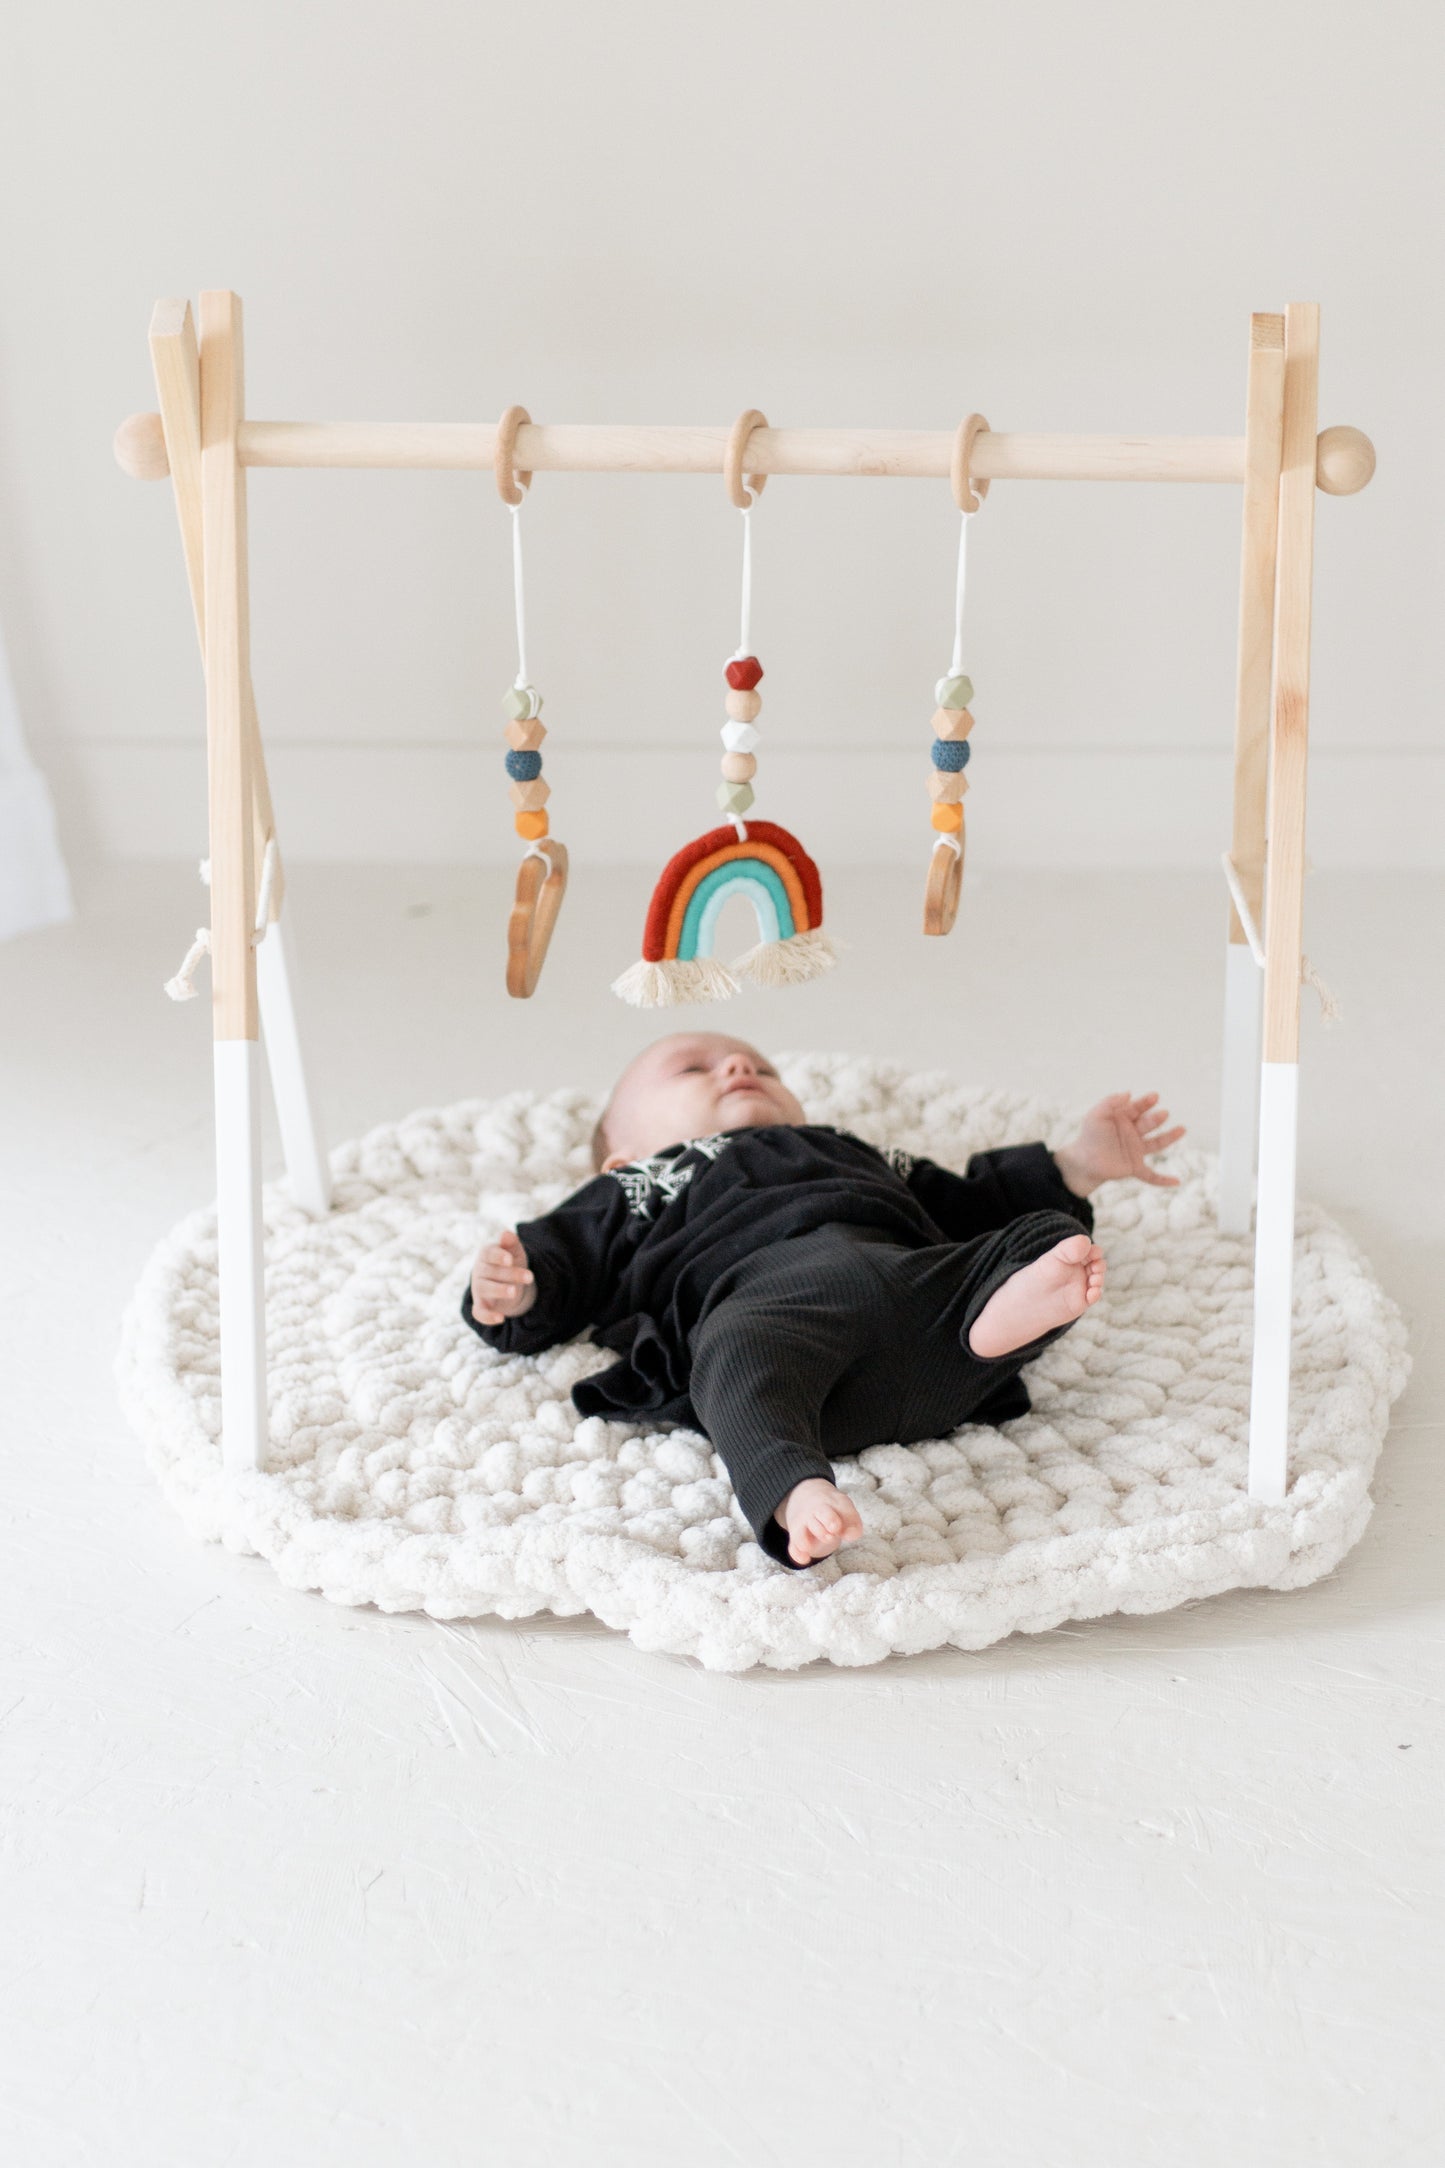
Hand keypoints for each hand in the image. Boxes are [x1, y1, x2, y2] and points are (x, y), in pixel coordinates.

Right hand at [470, 1229, 536, 1324]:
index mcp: (486, 1255)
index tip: (510, 1260)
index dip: (498, 1256)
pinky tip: (501, 1319)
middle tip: (530, 1277)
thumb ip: (511, 1243)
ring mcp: (478, 1289)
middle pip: (492, 1272)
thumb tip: (506, 1233)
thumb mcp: (514, 1252)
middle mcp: (479, 1271)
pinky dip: (487, 1317)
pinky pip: (479, 1313)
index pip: (488, 1253)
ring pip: (486, 1289)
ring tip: (515, 1292)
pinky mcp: (481, 1306)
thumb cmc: (510, 1263)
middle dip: (512, 1274)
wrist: (506, 1282)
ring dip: (500, 1290)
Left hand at [1054, 1092, 1186, 1196]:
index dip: (1146, 1102)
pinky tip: (1177, 1182)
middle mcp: (1133, 1133)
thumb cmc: (1089, 1136)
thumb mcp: (1096, 1115)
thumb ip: (1110, 1102)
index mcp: (1125, 1119)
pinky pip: (1151, 1176)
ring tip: (1182, 1129)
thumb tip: (1128, 1093)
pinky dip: (1163, 1180)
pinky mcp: (1134, 1167)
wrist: (1082, 1161)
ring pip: (1156, 1143)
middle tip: (1163, 1114)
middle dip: (1156, 1119)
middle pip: (1148, 1124)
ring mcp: (1135, 1151)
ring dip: (1169, 1137)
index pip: (1138, 1108)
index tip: (1154, 1097)